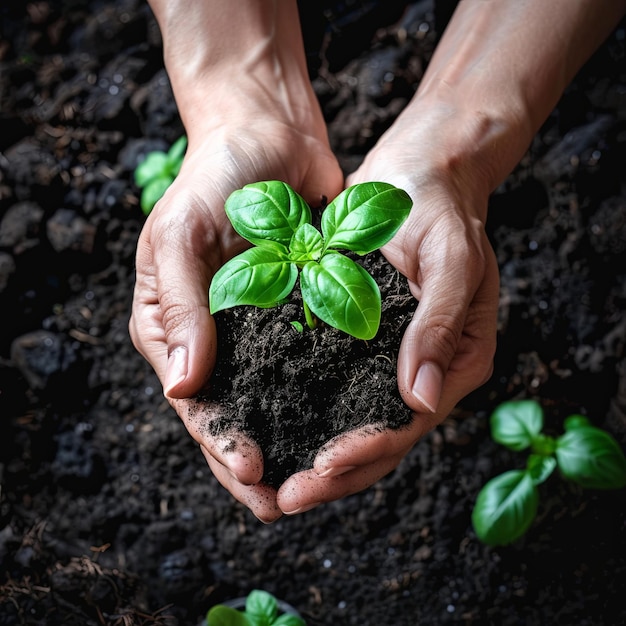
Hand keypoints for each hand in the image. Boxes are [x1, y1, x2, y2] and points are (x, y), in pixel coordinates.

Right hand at [129, 0, 342, 521]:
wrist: (269, 136)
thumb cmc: (213, 179)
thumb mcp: (180, 235)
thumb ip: (180, 307)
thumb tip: (184, 386)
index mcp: (177, 331)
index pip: (197, 404)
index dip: (222, 443)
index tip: (253, 473)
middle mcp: (222, 341)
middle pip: (242, 417)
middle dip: (265, 462)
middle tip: (293, 501)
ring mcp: (266, 332)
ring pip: (283, 402)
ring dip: (302, 439)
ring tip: (330, 476)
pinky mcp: (308, 314)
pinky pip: (320, 365)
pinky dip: (333, 394)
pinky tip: (355, 419)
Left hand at [276, 104, 499, 514]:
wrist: (419, 172)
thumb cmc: (443, 209)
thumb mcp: (452, 260)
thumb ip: (440, 327)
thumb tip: (421, 400)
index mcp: (455, 360)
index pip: (408, 424)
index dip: (366, 451)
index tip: (322, 468)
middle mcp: (422, 369)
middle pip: (377, 438)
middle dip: (332, 474)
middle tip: (283, 499)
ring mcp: (388, 357)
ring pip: (350, 420)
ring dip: (313, 452)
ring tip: (269, 480)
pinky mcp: (357, 337)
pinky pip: (329, 383)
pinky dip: (302, 408)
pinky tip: (268, 422)